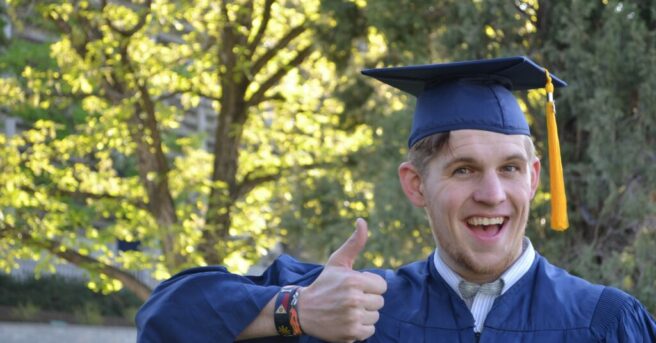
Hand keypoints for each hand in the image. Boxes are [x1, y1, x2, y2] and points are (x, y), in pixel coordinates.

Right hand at [298, 218, 387, 342]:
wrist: (303, 310)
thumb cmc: (324, 283)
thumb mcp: (337, 262)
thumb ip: (354, 243)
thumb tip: (362, 221)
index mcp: (354, 280)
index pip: (382, 286)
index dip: (370, 286)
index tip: (356, 287)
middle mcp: (354, 299)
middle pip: (379, 302)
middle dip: (367, 300)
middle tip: (349, 299)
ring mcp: (352, 317)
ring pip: (375, 317)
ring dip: (364, 314)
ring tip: (347, 310)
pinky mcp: (351, 333)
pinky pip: (370, 331)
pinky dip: (361, 328)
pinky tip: (347, 321)